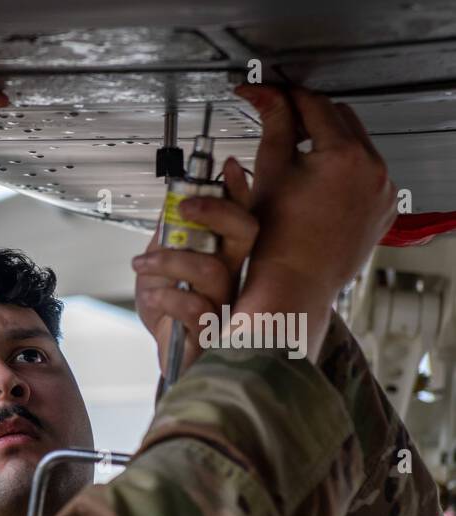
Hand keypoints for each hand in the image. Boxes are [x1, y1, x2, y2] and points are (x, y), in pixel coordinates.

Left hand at [133, 158, 256, 374]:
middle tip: (183, 208)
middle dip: (215, 212)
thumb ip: (168, 239)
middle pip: (245, 232)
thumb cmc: (171, 312)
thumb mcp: (159, 267)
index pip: (242, 214)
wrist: (169, 354)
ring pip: (212, 269)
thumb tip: (171, 206)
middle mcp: (233, 274)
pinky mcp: (211, 331)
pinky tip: (153, 296)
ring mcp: (226, 302)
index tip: (225, 166)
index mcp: (224, 254)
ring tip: (143, 265)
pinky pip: (193, 305)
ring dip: (170, 261)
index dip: (239, 189)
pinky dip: (166, 296)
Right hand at [233, 85, 395, 345]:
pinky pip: (367, 177)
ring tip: (299, 163)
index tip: (270, 95)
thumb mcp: (269, 172)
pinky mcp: (384, 210)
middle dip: (312, 119)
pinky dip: (345, 175)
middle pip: (341, 120)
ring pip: (357, 148)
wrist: (292, 285)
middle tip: (282, 125)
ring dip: (331, 146)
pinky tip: (319, 189)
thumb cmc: (275, 240)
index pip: (315, 105)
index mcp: (345, 155)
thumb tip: (266, 95)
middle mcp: (373, 169)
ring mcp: (383, 191)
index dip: (288, 97)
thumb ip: (273, 124)